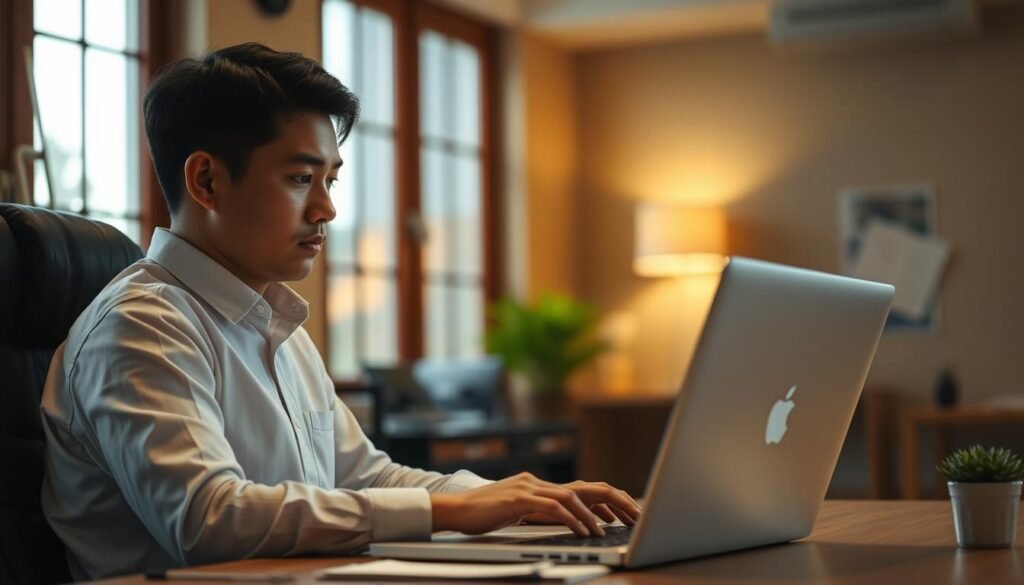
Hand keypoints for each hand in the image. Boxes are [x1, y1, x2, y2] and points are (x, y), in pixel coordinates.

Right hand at [430, 472, 641, 536]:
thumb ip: (536, 512)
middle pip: (586, 488)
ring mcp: (529, 488)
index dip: (606, 500)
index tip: (625, 514)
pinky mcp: (519, 499)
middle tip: (634, 516)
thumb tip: (561, 521)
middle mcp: (537, 482)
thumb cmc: (482, 514)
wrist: (454, 508)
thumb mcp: (516, 511)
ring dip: (593, 515)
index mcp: (539, 485)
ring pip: (572, 497)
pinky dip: (571, 519)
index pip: (582, 489)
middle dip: (614, 501)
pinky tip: (582, 531)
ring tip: (607, 531)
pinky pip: (553, 508)